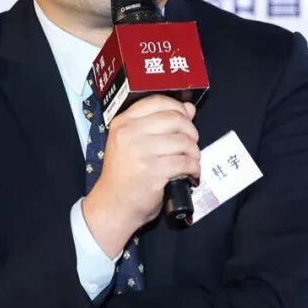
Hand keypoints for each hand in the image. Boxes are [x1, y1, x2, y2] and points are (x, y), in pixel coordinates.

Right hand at [81, 95, 198, 256]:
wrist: (113, 205)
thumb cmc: (125, 174)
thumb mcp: (133, 143)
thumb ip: (158, 124)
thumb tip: (189, 108)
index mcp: (123, 122)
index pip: (157, 101)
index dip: (178, 108)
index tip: (186, 119)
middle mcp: (129, 133)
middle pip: (175, 119)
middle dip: (191, 131)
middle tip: (191, 143)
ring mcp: (141, 152)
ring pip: (183, 141)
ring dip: (194, 152)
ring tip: (191, 160)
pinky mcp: (153, 171)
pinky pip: (185, 162)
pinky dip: (194, 167)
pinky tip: (191, 172)